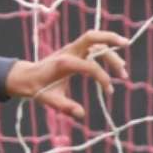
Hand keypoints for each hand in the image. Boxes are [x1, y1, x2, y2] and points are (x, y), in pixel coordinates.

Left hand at [5, 30, 128, 118]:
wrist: (27, 77)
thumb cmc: (38, 88)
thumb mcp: (48, 99)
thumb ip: (64, 106)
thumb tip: (81, 114)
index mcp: (63, 62)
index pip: (90, 66)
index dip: (102, 78)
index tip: (109, 92)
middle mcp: (68, 51)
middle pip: (92, 38)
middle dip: (110, 42)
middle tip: (125, 60)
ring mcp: (71, 49)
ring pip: (95, 41)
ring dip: (111, 50)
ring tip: (123, 69)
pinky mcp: (74, 51)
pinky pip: (93, 45)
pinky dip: (105, 49)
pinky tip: (116, 62)